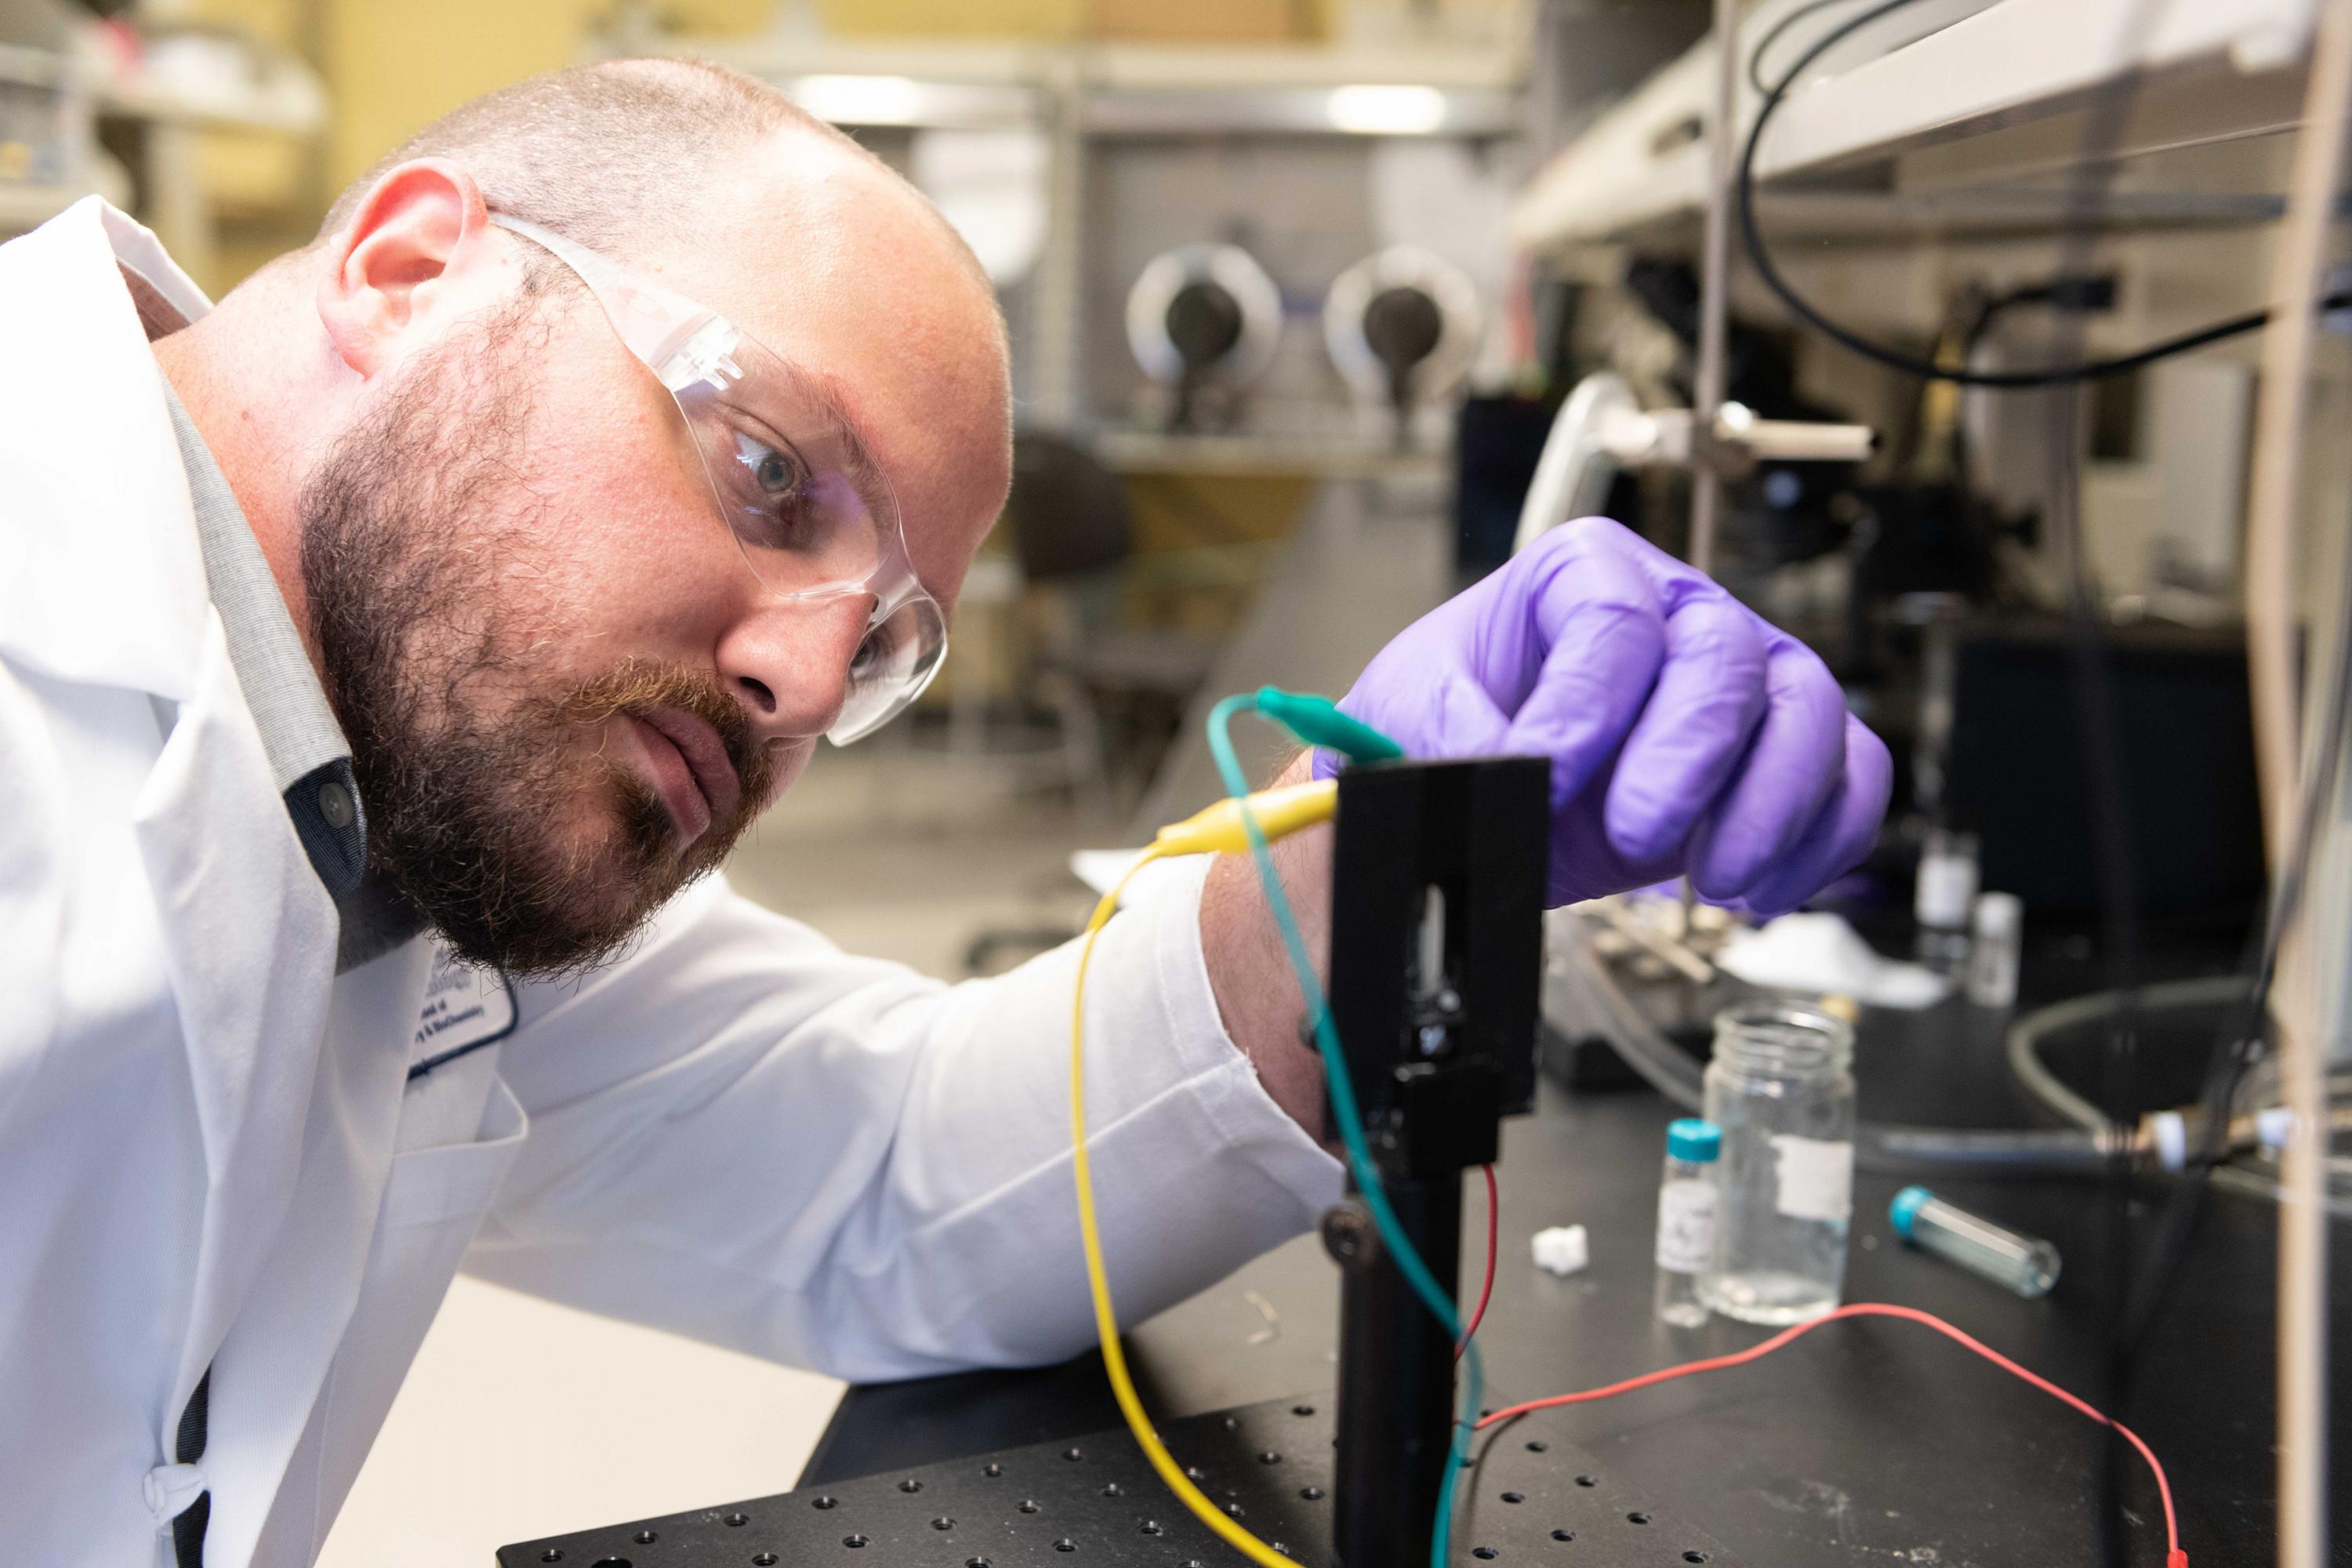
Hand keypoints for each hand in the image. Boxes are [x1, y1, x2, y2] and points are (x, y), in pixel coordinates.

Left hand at [1318, 516, 1889, 912]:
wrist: (1483, 780)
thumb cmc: (1451, 718)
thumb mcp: (1406, 709)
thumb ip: (1440, 730)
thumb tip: (1494, 770)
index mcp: (1586, 571)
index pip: (1617, 616)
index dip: (1587, 704)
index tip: (1544, 777)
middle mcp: (1679, 610)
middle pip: (1725, 657)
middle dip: (1685, 758)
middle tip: (1633, 833)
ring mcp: (1744, 676)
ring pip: (1809, 711)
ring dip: (1772, 806)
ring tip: (1714, 880)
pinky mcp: (1781, 750)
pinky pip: (1850, 778)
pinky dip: (1821, 841)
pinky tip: (1754, 892)